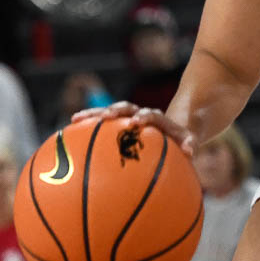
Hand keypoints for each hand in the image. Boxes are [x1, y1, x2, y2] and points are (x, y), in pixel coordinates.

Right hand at [72, 101, 195, 156]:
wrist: (177, 128)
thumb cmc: (181, 140)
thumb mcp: (190, 141)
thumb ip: (190, 144)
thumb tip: (191, 152)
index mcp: (160, 121)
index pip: (152, 116)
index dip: (146, 117)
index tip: (137, 121)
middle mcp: (142, 116)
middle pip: (128, 109)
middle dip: (116, 111)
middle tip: (106, 116)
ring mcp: (128, 118)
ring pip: (110, 113)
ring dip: (95, 114)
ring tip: (76, 118)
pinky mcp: (119, 123)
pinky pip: (101, 124)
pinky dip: (88, 124)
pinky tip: (68, 131)